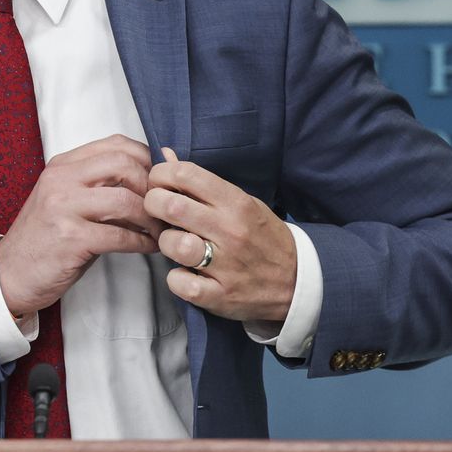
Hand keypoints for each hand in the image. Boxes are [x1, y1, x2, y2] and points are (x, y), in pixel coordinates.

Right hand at [0, 134, 163, 315]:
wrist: (9, 273)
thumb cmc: (45, 238)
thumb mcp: (67, 200)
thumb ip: (101, 185)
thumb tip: (150, 178)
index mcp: (63, 165)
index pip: (116, 144)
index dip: (147, 159)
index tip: (159, 179)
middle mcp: (61, 180)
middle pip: (124, 165)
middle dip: (152, 186)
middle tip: (162, 206)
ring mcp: (64, 208)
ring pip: (126, 200)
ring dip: (151, 218)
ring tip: (158, 230)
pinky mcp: (70, 239)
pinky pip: (120, 235)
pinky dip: (141, 242)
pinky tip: (147, 247)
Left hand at [145, 148, 296, 322]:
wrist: (298, 281)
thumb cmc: (263, 236)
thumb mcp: (242, 202)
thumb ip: (203, 183)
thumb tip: (165, 155)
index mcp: (236, 203)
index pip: (186, 174)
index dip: (161, 174)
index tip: (159, 182)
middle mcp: (230, 231)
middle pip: (170, 206)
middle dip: (153, 203)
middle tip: (157, 210)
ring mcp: (225, 266)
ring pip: (171, 244)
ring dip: (165, 242)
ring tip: (176, 243)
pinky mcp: (220, 296)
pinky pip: (180, 283)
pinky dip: (176, 278)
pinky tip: (186, 273)